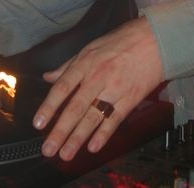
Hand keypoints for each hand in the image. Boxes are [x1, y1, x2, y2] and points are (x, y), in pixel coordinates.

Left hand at [32, 16, 162, 160]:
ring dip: (78, 138)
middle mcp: (98, 77)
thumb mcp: (92, 47)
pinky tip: (93, 146)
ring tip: (66, 154)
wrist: (155, 39)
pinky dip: (104, 134)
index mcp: (86, 63)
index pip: (63, 87)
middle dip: (60, 130)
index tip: (38, 123)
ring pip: (93, 116)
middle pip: (76, 107)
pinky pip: (115, 119)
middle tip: (48, 149)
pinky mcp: (131, 97)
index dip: (49, 106)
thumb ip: (69, 65)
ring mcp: (115, 88)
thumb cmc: (122, 41)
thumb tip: (48, 76)